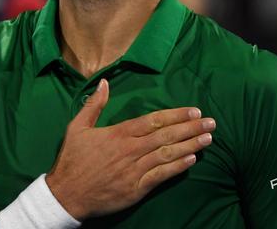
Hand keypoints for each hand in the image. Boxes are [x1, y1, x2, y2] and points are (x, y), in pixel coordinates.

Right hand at [46, 79, 215, 220]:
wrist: (65, 195)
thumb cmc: (72, 160)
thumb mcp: (77, 127)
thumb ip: (94, 104)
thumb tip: (104, 82)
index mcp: (118, 133)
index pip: (153, 120)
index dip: (176, 115)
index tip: (193, 111)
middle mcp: (130, 150)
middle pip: (166, 135)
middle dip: (191, 128)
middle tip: (210, 122)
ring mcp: (134, 170)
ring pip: (168, 154)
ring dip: (190, 145)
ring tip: (208, 139)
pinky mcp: (136, 189)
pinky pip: (161, 176)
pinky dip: (177, 167)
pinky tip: (192, 160)